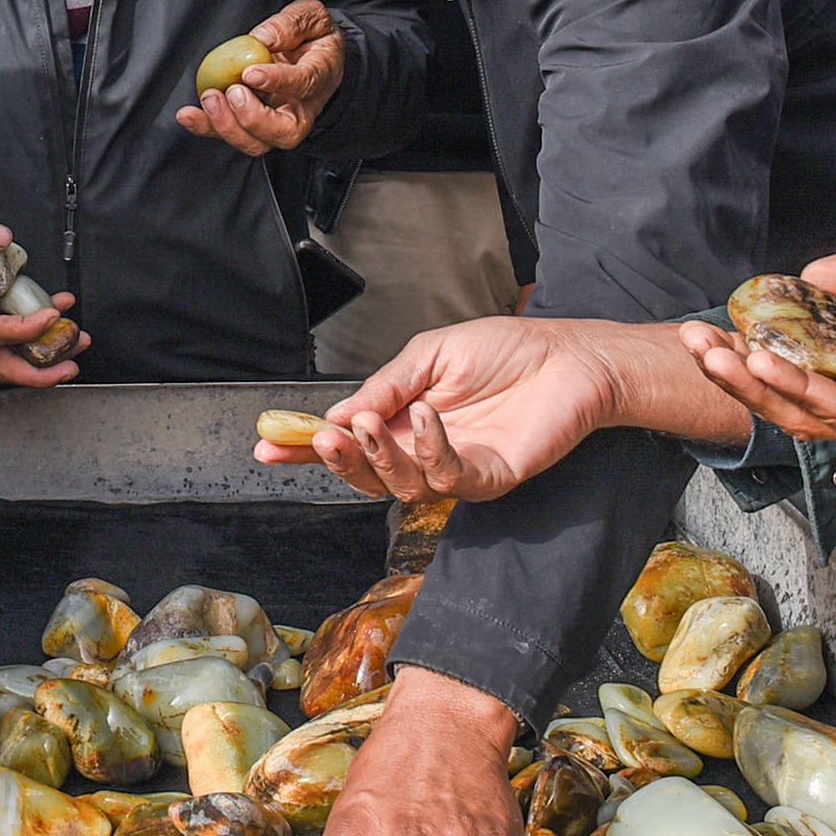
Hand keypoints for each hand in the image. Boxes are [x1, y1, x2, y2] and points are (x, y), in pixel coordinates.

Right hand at [0, 211, 85, 387]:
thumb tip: (2, 238)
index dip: (24, 329)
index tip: (50, 316)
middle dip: (38, 371)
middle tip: (71, 362)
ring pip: (3, 359)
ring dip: (40, 358)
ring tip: (73, 343)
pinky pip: (3, 340)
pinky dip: (30, 336)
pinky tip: (52, 316)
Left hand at [174, 0, 346, 155]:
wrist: (315, 56)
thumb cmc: (312, 37)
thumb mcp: (310, 17)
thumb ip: (290, 24)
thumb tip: (261, 38)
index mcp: (320, 75)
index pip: (304, 85)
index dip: (278, 82)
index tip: (251, 73)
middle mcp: (302, 108)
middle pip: (285, 132)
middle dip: (253, 118)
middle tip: (233, 92)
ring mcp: (278, 121)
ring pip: (257, 142)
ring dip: (228, 126)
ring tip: (210, 98)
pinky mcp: (253, 124)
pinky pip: (231, 133)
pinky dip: (206, 127)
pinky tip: (189, 115)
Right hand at [263, 316, 747, 507]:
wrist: (568, 356)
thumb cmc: (507, 350)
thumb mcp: (430, 354)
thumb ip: (386, 387)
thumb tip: (337, 415)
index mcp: (404, 420)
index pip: (348, 441)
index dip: (306, 448)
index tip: (267, 446)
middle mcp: (424, 451)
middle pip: (367, 475)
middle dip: (337, 460)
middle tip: (320, 438)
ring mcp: (455, 469)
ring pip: (400, 485)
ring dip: (378, 456)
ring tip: (370, 422)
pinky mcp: (488, 478)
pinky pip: (447, 475)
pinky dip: (430, 448)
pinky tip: (427, 416)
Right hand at [674, 245, 835, 449]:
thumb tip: (804, 280)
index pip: (794, 370)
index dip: (748, 354)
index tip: (710, 331)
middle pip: (787, 399)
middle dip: (732, 374)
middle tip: (692, 344)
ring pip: (804, 412)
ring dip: (754, 385)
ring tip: (716, 355)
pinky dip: (799, 387)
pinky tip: (763, 363)